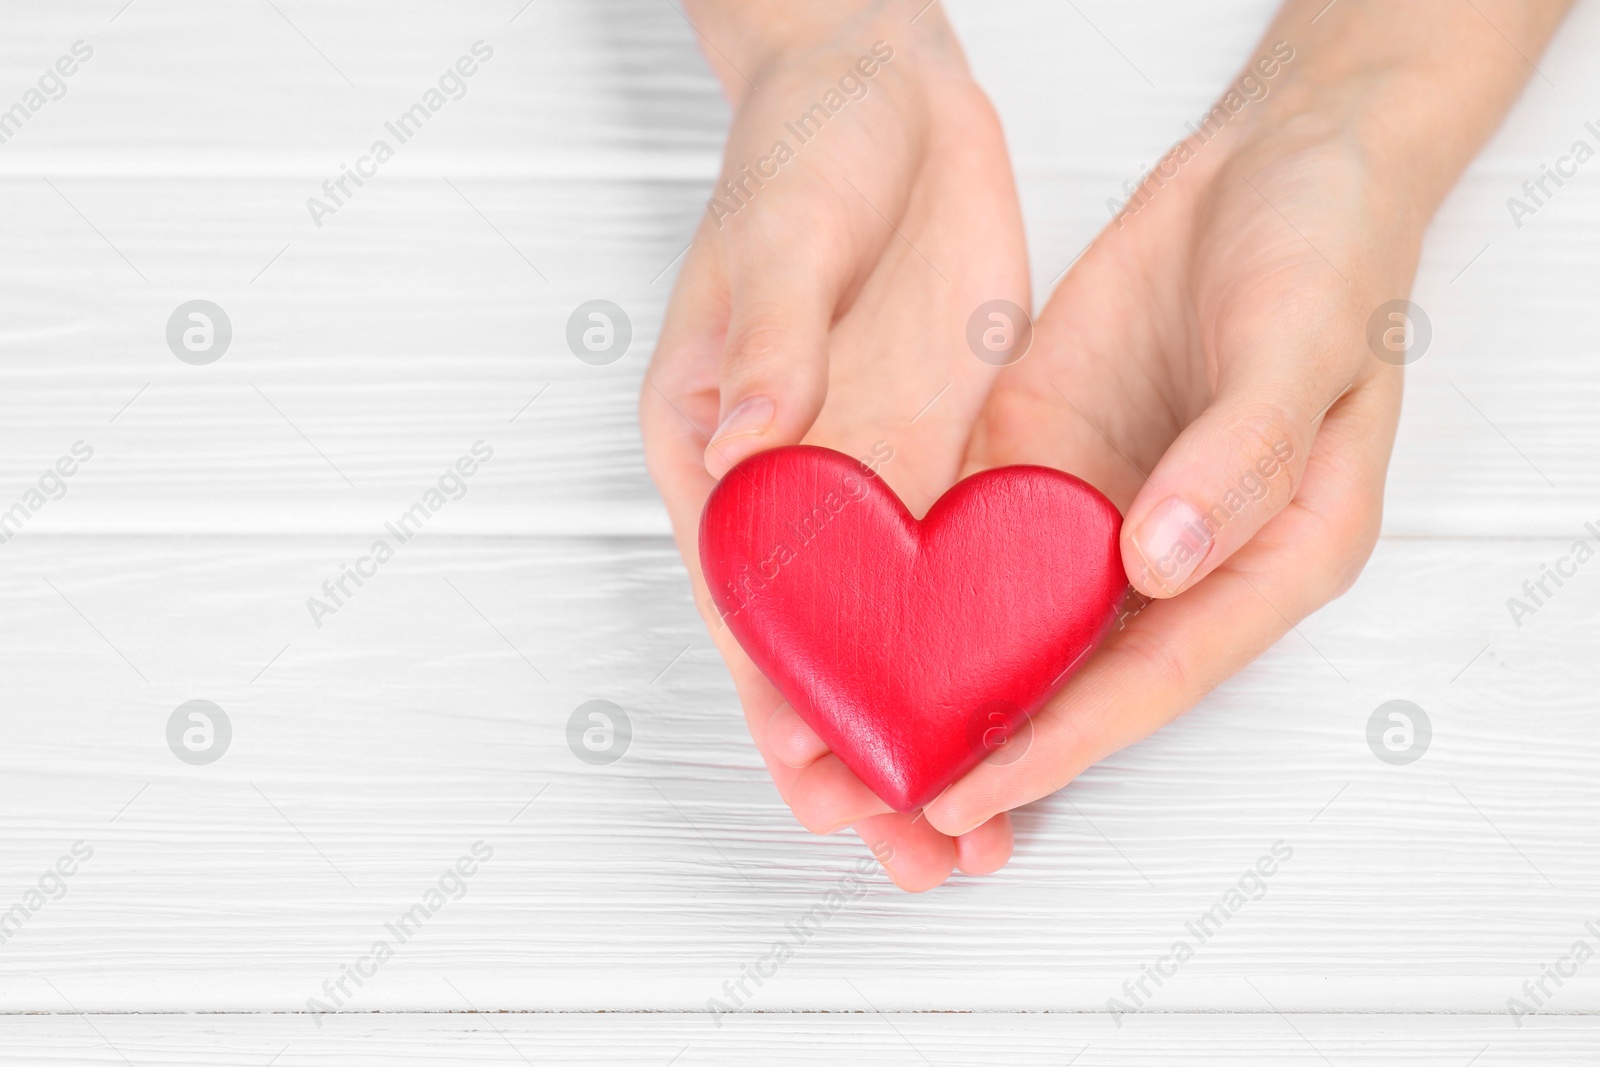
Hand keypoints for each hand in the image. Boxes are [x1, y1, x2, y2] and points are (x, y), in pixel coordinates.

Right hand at [641, 3, 1029, 888]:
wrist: (890, 95)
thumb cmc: (802, 150)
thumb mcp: (775, 235)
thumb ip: (763, 339)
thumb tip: (750, 441)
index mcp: (722, 446)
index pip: (745, 597)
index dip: (777, 694)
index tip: (817, 777)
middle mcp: (798, 483)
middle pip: (821, 646)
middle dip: (861, 750)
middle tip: (911, 849)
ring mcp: (875, 477)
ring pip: (896, 632)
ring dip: (929, 726)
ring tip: (974, 828)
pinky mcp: (945, 457)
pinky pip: (961, 572)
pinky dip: (983, 649)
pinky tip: (1020, 707)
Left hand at [923, 0, 1574, 837]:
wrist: (1273, 161)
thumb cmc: (1327, 250)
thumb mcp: (1305, 342)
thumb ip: (1239, 458)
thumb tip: (1162, 564)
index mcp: (1267, 557)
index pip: (1155, 675)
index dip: (1063, 742)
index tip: (971, 793)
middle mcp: (1173, 558)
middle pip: (1067, 676)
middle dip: (969, 744)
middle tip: (862, 798)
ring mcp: (1098, 511)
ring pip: (1007, 624)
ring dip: (925, 685)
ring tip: (829, 741)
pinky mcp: (1038, 460)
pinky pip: (970, 537)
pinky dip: (910, 586)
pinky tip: (842, 621)